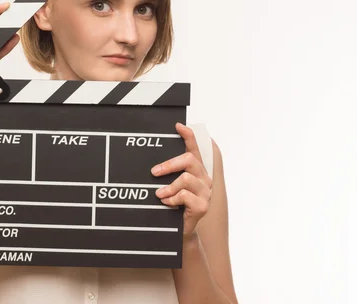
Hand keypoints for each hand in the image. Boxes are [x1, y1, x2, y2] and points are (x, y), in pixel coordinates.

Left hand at [152, 123, 211, 237]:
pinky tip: (166, 203)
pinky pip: (185, 195)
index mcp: (196, 170)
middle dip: (169, 164)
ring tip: (159, 194)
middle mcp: (204, 178)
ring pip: (186, 178)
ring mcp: (205, 192)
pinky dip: (172, 199)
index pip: (194, 148)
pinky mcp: (203, 206)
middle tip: (154, 172)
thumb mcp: (169, 186)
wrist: (179, 231)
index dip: (188, 136)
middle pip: (190, 160)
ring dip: (169, 186)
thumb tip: (151, 164)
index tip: (178, 126)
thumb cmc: (173, 206)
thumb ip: (165, 174)